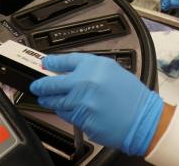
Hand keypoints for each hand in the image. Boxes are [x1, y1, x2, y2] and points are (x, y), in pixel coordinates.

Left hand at [30, 53, 163, 155]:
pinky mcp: (81, 119)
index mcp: (95, 65)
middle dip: (42, 85)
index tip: (44, 63)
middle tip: (37, 85)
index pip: (65, 60)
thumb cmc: (132, 96)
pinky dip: (63, 112)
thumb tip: (72, 71)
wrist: (141, 118)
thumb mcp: (113, 71)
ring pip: (57, 101)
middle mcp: (86, 82)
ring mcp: (82, 102)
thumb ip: (91, 69)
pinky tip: (67, 109)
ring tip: (47, 99)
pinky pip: (66, 115)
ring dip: (49, 100)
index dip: (51, 62)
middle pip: (54, 82)